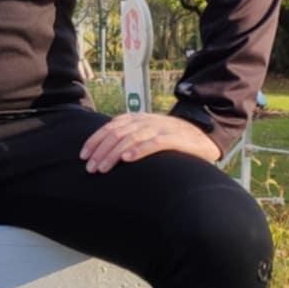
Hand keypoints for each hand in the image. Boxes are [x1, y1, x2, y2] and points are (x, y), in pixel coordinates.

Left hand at [80, 112, 220, 172]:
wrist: (205, 136)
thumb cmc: (173, 140)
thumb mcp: (149, 135)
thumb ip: (131, 138)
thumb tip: (105, 153)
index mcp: (138, 119)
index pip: (111, 127)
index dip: (95, 140)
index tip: (83, 155)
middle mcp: (147, 121)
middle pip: (117, 133)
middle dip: (100, 151)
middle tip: (90, 168)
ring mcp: (161, 128)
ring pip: (131, 138)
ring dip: (114, 154)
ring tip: (103, 168)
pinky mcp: (175, 138)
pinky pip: (154, 143)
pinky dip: (139, 150)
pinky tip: (127, 159)